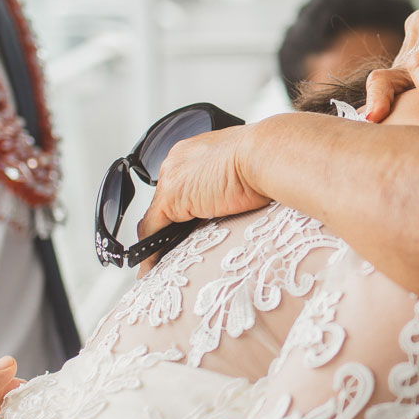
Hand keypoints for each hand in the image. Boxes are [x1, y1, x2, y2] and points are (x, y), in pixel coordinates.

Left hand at [136, 124, 271, 256]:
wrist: (267, 155)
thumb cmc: (267, 160)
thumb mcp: (244, 173)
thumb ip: (230, 185)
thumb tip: (233, 201)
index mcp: (197, 152)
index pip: (181, 185)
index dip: (182, 211)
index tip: (183, 230)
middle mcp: (179, 160)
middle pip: (165, 201)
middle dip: (168, 227)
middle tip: (170, 252)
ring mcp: (172, 177)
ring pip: (156, 216)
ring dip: (158, 242)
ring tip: (159, 265)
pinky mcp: (172, 197)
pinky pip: (152, 229)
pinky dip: (151, 250)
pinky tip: (153, 267)